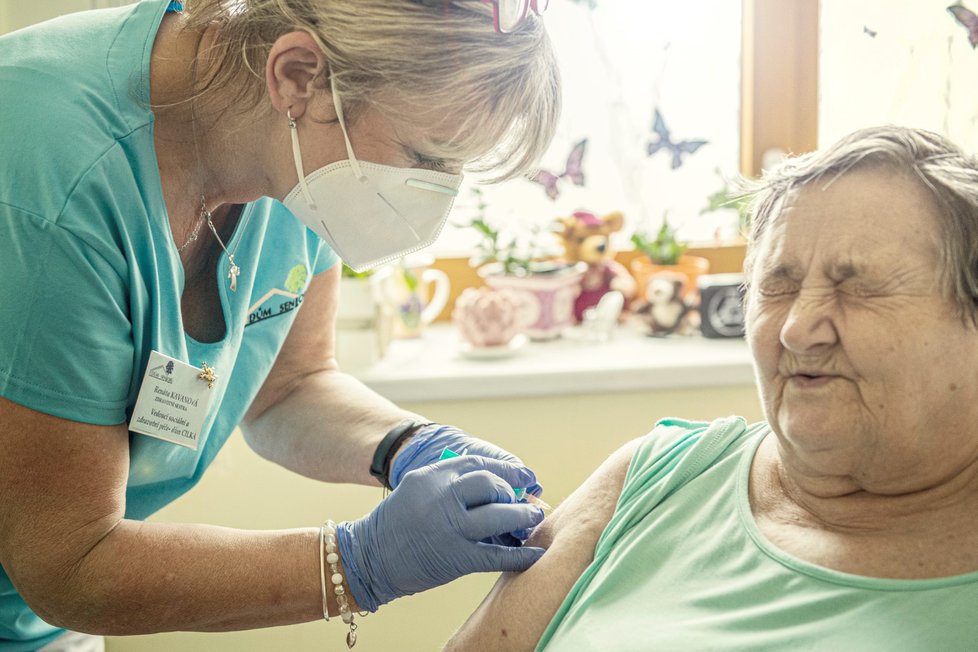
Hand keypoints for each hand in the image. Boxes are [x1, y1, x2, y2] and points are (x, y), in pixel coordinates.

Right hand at [390, 424, 544, 545]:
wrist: (367, 559)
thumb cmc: (395, 525)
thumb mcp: (416, 489)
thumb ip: (449, 484)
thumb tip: (495, 486)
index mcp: (431, 476)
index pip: (477, 464)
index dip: (504, 470)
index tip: (521, 476)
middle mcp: (441, 497)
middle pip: (491, 485)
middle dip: (512, 492)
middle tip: (525, 499)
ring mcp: (450, 527)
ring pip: (500, 515)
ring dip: (523, 517)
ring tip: (533, 517)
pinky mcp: (456, 558)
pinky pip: (497, 555)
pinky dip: (521, 556)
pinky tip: (534, 554)